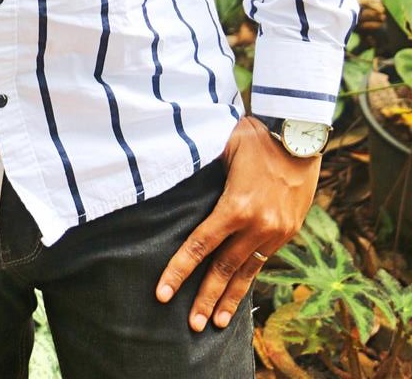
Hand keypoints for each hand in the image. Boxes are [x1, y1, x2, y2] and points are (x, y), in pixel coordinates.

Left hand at [155, 115, 319, 331]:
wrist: (300, 135)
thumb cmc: (255, 135)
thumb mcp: (224, 147)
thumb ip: (205, 171)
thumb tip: (177, 177)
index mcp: (236, 206)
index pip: (199, 246)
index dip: (179, 271)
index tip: (163, 293)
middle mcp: (256, 225)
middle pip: (223, 269)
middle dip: (204, 298)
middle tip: (191, 326)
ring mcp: (274, 231)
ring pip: (246, 272)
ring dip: (229, 300)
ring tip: (215, 323)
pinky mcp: (287, 231)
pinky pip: (262, 261)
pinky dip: (248, 279)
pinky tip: (238, 294)